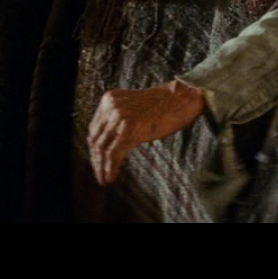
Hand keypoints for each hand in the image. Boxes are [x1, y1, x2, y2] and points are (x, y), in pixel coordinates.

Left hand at [87, 80, 205, 184]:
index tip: (97, 162)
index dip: (94, 149)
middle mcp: (111, 106)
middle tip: (100, 175)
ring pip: (102, 147)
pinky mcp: (129, 127)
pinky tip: (111, 177)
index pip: (95, 129)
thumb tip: (109, 147)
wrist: (183, 98)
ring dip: (101, 166)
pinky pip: (114, 152)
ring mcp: (119, 116)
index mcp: (110, 99)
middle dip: (96, 159)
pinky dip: (110, 167)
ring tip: (104, 179)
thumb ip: (119, 122)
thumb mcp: (135, 110)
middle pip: (95, 139)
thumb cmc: (164, 106)